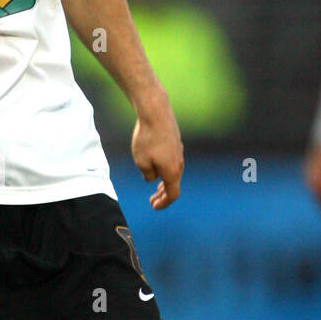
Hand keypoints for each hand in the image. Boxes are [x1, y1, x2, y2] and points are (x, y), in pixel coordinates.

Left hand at [131, 91, 183, 209]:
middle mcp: (179, 163)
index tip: (154, 206)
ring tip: (155, 188)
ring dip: (165, 183)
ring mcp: (179, 152)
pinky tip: (157, 168)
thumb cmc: (147, 138)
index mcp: (172, 172)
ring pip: (173, 172)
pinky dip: (165, 170)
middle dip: (163, 195)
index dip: (164, 203)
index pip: (172, 194)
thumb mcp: (141, 162)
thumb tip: (152, 177)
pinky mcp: (175, 142)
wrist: (155, 113)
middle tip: (152, 202)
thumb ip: (147, 174)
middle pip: (173, 184)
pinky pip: (172, 162)